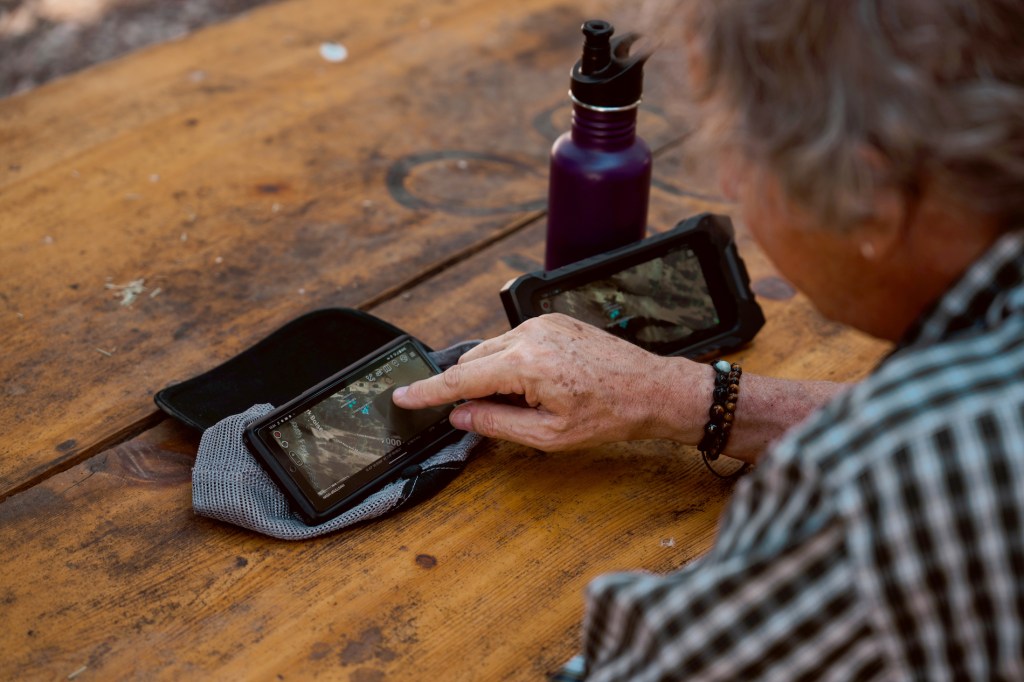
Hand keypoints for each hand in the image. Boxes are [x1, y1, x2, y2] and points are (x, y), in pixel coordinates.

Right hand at [393, 314, 711, 450]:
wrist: (652, 389)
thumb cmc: (610, 414)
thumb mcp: (549, 435)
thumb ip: (497, 423)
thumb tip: (461, 416)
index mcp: (526, 364)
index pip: (461, 379)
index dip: (428, 391)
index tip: (402, 395)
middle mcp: (530, 334)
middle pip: (474, 361)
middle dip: (471, 389)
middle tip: (491, 416)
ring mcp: (542, 323)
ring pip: (493, 350)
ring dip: (494, 377)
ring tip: (531, 404)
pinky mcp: (553, 321)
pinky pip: (515, 341)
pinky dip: (512, 364)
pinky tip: (539, 386)